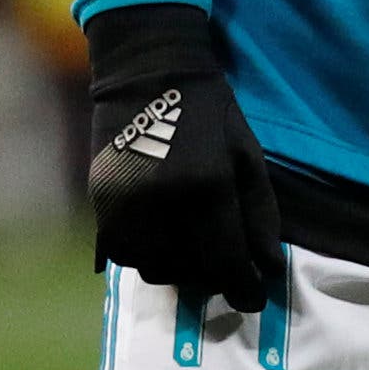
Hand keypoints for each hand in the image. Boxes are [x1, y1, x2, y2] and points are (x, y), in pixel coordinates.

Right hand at [85, 3, 285, 314]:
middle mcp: (161, 203)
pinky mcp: (100, 204)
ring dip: (179, 270)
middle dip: (214, 278)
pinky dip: (147, 256)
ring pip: (153, 269)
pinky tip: (165, 238)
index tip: (255, 298)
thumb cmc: (210, 110)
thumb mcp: (248, 154)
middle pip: (190, 271)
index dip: (244, 288)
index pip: (226, 261)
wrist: (148, 72)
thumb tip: (268, 269)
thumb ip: (259, 215)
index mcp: (207, 186)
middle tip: (228, 269)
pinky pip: (124, 254)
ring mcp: (125, 205)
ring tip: (196, 251)